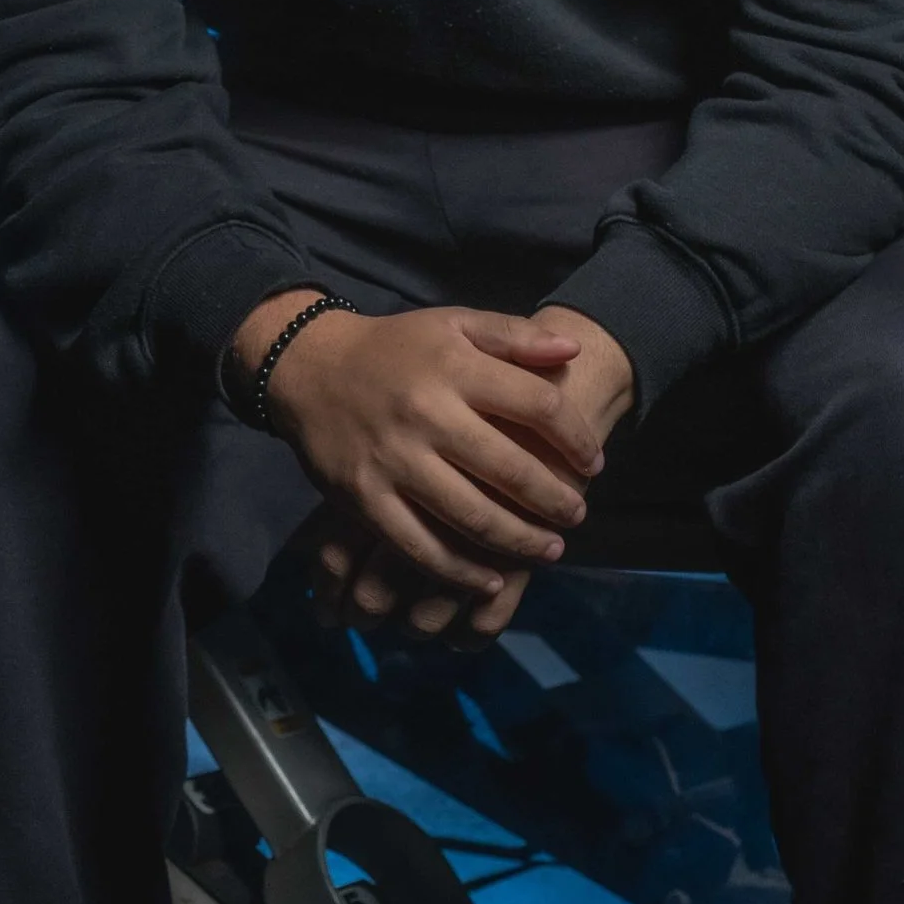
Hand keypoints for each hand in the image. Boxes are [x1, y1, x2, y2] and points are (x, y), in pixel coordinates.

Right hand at [229, 292, 609, 637]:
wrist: (310, 369)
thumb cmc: (395, 349)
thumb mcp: (452, 324)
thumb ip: (513, 335)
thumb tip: (572, 347)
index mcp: (455, 367)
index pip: (537, 405)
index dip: (576, 438)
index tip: (593, 463)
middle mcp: (426, 414)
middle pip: (510, 469)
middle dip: (555, 500)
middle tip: (578, 515)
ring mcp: (392, 460)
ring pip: (470, 516)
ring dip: (519, 541)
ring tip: (549, 550)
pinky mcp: (363, 498)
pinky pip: (418, 545)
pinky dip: (458, 571)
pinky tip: (489, 580)